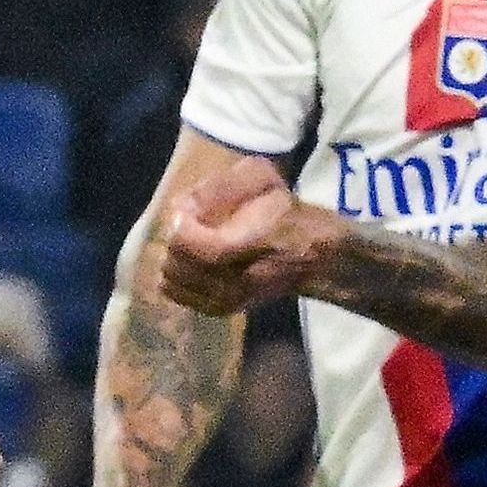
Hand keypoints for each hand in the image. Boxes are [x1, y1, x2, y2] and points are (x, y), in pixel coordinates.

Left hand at [155, 174, 327, 315]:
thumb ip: (220, 186)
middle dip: (176, 241)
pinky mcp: (222, 308)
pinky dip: (179, 277)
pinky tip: (193, 262)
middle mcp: (236, 278)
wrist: (312, 255)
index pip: (190, 244)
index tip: (189, 212)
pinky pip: (180, 295)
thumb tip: (183, 206)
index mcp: (248, 242)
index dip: (180, 225)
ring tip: (192, 243)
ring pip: (174, 280)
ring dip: (176, 259)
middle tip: (191, 226)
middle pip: (177, 263)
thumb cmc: (285, 211)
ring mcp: (228, 298)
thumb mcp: (261, 177)